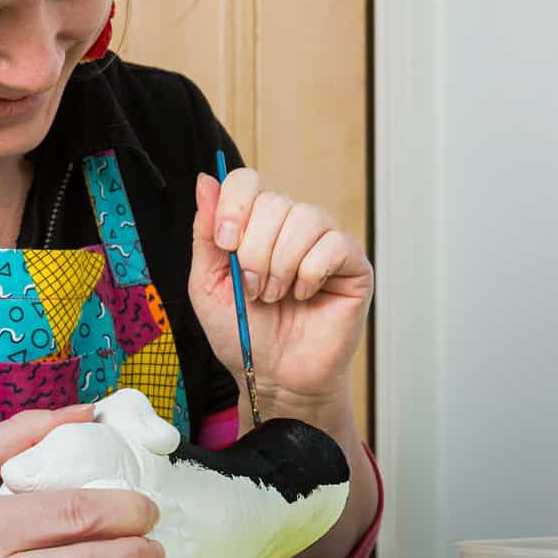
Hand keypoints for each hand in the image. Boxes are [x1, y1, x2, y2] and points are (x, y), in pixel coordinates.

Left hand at [189, 169, 372, 416]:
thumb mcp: (208, 284)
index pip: (248, 181)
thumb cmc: (242, 334)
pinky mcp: (352, 264)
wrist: (274, 376)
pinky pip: (332, 245)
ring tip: (275, 296)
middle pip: (274, 201)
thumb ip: (205, 234)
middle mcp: (291, 226)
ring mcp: (324, 241)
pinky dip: (310, 274)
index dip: (234, 206)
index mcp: (256, 225)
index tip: (226, 244)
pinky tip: (305, 296)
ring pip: (304, 218)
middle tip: (252, 289)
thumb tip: (205, 182)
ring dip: (281, 265)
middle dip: (254, 251)